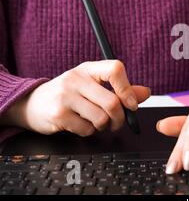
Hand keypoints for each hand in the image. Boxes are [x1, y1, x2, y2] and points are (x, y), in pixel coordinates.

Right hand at [1, 60, 150, 135]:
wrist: (32, 104)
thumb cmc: (68, 94)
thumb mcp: (93, 85)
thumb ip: (121, 89)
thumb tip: (145, 93)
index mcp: (88, 69)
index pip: (115, 69)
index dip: (128, 88)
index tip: (131, 104)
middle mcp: (76, 79)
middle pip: (112, 102)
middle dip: (120, 118)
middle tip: (117, 122)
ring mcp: (65, 96)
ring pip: (101, 118)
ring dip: (104, 126)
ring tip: (97, 123)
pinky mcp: (58, 115)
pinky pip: (87, 129)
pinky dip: (89, 132)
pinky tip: (81, 124)